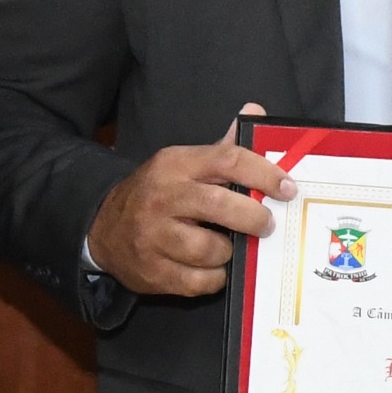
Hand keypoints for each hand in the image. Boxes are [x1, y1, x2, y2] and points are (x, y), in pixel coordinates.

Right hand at [89, 110, 292, 297]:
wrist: (103, 228)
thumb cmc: (159, 194)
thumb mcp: (184, 163)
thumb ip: (223, 146)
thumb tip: (256, 111)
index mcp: (175, 164)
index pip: (227, 160)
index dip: (264, 174)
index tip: (287, 189)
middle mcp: (162, 198)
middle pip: (219, 206)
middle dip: (253, 218)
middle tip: (267, 225)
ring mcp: (153, 237)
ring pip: (210, 249)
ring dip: (229, 252)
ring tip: (228, 246)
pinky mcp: (152, 271)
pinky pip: (199, 281)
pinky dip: (214, 277)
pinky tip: (211, 267)